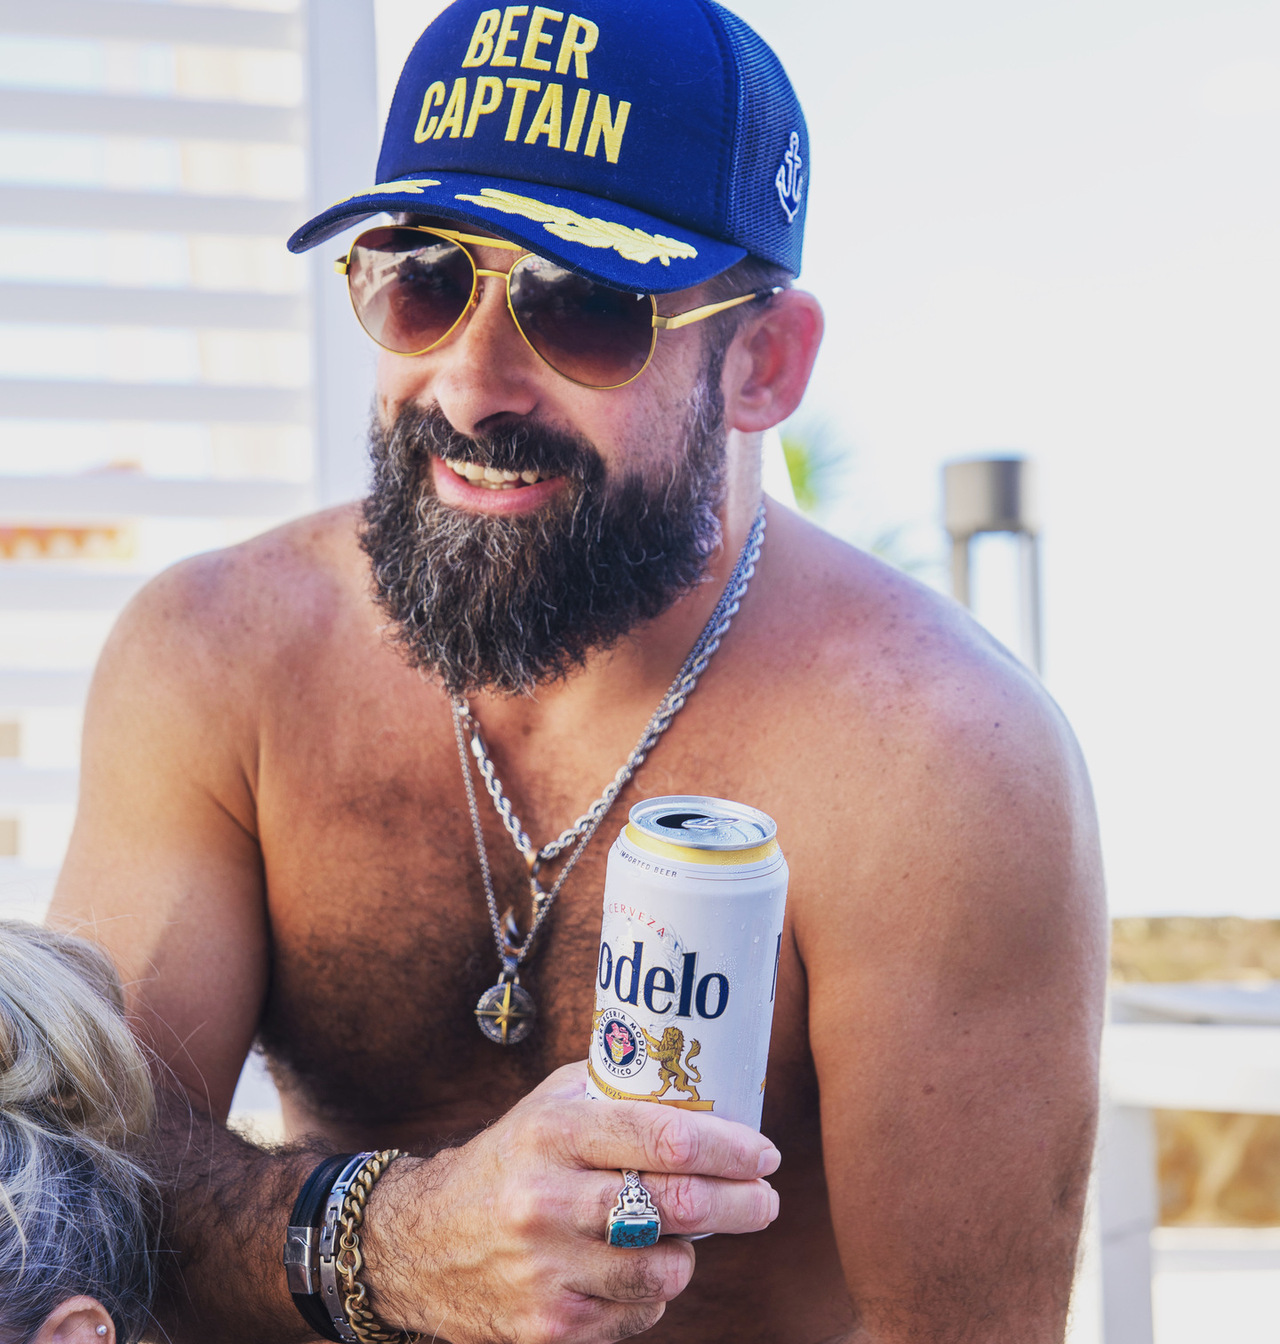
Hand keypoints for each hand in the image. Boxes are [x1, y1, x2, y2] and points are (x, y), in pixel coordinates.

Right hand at [360, 1061, 780, 1343]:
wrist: (420, 1244)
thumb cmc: (508, 1161)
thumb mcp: (549, 1104)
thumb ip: (617, 1090)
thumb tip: (705, 1087)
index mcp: (552, 1131)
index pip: (664, 1137)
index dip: (728, 1148)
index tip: (763, 1153)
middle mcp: (546, 1199)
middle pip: (676, 1205)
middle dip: (740, 1203)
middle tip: (765, 1199)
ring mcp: (547, 1269)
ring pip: (666, 1269)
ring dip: (690, 1252)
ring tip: (683, 1234)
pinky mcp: (550, 1327)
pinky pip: (639, 1314)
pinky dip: (653, 1293)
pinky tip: (635, 1268)